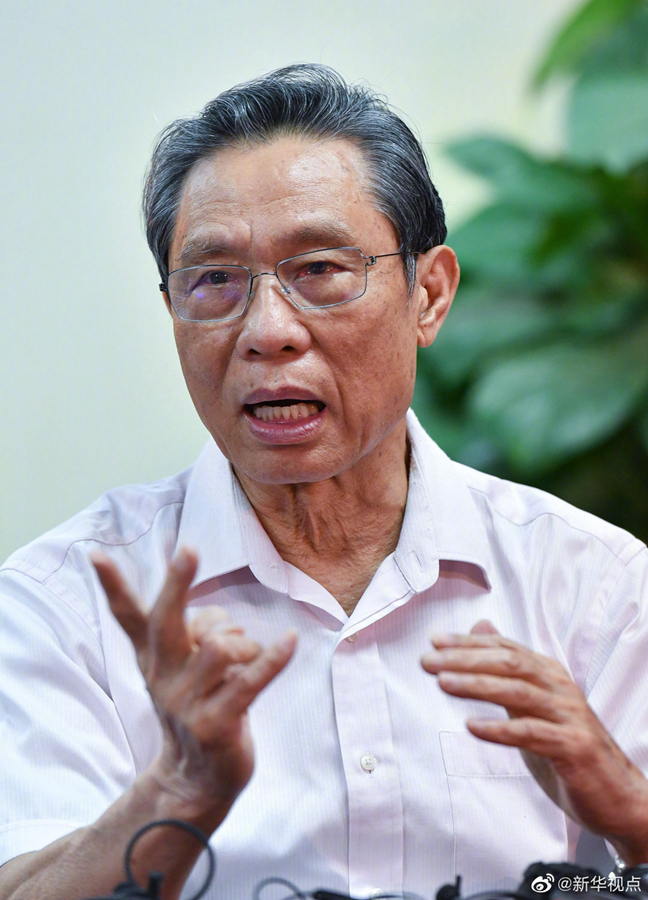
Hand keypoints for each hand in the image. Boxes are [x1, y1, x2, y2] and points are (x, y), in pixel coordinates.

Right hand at [91, 547, 296, 822]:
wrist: (197, 778)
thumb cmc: (199, 705)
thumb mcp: (185, 669)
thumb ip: (194, 633)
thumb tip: (218, 620)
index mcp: (153, 659)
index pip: (128, 618)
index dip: (112, 586)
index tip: (95, 554)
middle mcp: (163, 677)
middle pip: (167, 621)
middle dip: (177, 583)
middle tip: (188, 551)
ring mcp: (186, 703)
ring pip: (220, 646)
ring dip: (246, 643)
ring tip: (251, 656)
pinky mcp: (216, 724)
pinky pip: (249, 681)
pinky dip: (273, 659)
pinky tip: (290, 641)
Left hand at [421, 620, 647, 863]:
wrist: (616, 794)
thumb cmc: (567, 746)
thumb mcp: (533, 702)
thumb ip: (507, 668)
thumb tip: (480, 627)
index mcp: (549, 673)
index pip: (505, 647)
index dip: (468, 642)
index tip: (434, 642)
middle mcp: (560, 687)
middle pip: (509, 663)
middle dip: (465, 659)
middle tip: (428, 662)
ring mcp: (568, 716)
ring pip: (518, 691)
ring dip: (477, 685)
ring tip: (444, 684)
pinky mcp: (573, 747)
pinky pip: (532, 733)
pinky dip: (501, 729)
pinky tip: (473, 727)